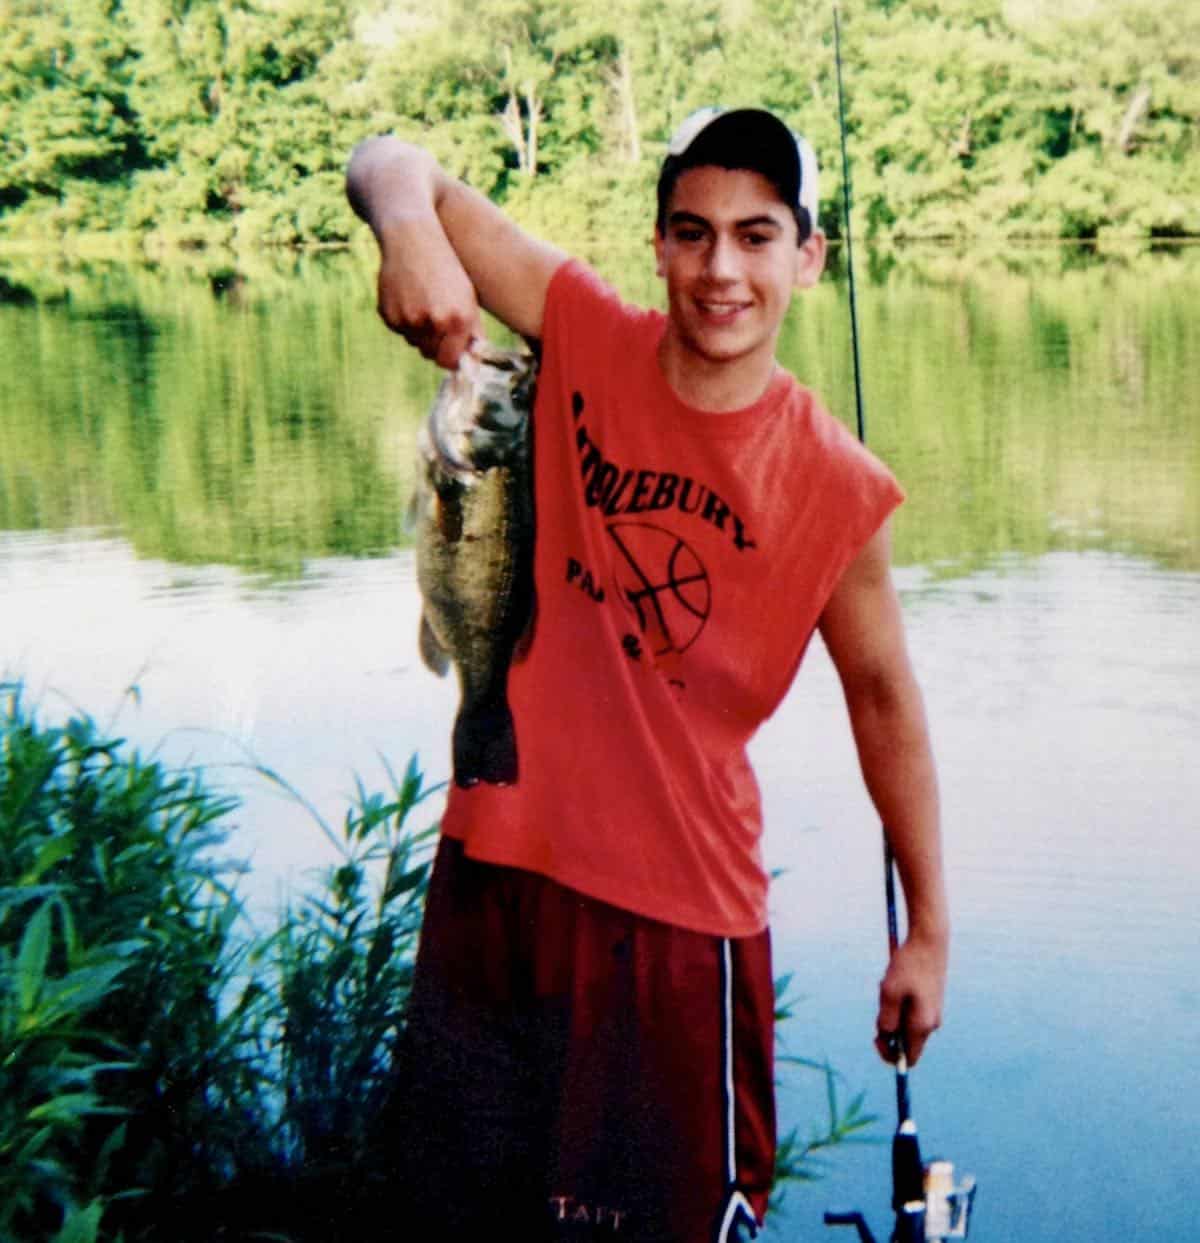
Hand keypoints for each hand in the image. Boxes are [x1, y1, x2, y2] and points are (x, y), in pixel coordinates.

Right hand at [375, 214, 482, 368]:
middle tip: (435, 321)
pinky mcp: (388, 314)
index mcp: (458, 318)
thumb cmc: (445, 266)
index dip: (450, 358)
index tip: (449, 353)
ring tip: (422, 301)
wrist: (411, 236)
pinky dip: (403, 319)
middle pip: (430, 354)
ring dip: (418, 331)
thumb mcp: (466, 295)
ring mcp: (408, 319)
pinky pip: (398, 329)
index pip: (450, 361)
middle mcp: (434, 321)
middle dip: (434, 345)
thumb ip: (471, 331)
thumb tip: (472, 361)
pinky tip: (407, 295)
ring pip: (413, 342)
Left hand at [874, 930, 947, 1066]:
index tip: (876, 1037)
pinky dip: (899, 1002)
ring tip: (890, 986)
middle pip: (906, 1042)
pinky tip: (898, 980)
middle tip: (882, 1003)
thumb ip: (886, 1020)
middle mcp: (932, 1024)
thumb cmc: (907, 965)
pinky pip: (910, 1012)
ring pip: (906, 1024)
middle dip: (889, 1029)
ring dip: (893, 1012)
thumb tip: (887, 1039)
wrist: (929, 940)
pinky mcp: (932, 1002)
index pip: (908, 1059)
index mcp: (922, 1025)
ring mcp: (934, 1013)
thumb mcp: (889, 992)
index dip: (890, 1055)